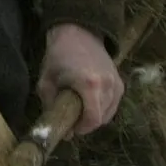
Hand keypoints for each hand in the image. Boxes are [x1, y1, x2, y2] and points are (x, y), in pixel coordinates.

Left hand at [35, 22, 123, 138]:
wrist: (78, 33)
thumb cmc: (58, 57)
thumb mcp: (45, 83)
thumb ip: (51, 108)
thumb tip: (64, 132)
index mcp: (89, 85)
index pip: (93, 120)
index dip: (81, 129)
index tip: (70, 127)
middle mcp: (107, 86)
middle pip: (101, 119)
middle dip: (86, 124)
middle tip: (72, 117)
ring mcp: (116, 84)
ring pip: (109, 114)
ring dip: (94, 117)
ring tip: (79, 107)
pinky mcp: (120, 82)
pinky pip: (113, 105)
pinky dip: (103, 108)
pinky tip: (89, 101)